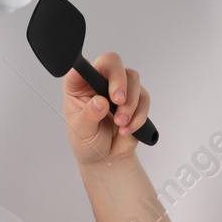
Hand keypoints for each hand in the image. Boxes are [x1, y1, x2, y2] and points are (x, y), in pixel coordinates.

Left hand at [62, 51, 149, 166]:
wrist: (106, 158)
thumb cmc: (87, 142)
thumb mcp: (81, 132)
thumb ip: (89, 116)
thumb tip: (99, 102)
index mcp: (77, 85)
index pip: (82, 67)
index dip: (90, 70)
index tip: (99, 90)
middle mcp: (97, 81)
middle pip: (112, 63)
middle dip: (119, 82)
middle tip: (118, 101)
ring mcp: (118, 87)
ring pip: (132, 78)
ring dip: (130, 103)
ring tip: (120, 124)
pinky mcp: (135, 98)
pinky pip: (144, 97)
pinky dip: (138, 115)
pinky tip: (127, 129)